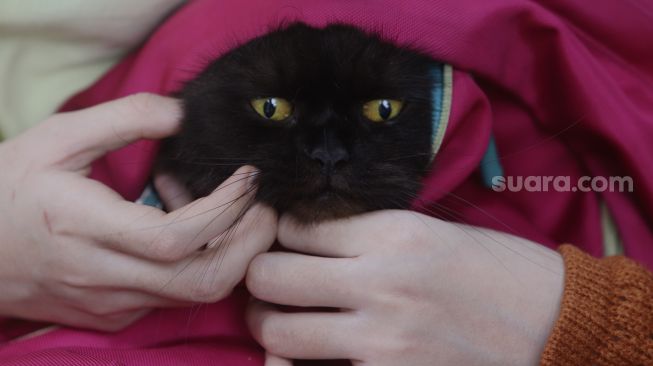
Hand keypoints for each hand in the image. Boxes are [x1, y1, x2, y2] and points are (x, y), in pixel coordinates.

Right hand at [0, 94, 276, 330]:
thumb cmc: (8, 189)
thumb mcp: (56, 138)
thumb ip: (123, 119)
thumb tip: (181, 114)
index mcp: (84, 228)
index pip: (178, 239)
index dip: (226, 210)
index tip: (247, 179)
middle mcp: (103, 277)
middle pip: (204, 281)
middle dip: (251, 244)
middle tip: (262, 204)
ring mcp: (110, 304)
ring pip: (195, 292)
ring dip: (228, 251)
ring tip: (222, 209)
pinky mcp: (113, 316)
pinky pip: (174, 295)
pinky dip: (199, 263)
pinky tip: (188, 231)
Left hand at [246, 210, 563, 364]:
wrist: (555, 325)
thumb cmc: (496, 272)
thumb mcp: (435, 233)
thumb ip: (370, 233)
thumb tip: (312, 235)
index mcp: (394, 232)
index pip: (297, 227)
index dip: (281, 233)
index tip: (286, 241)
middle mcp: (382, 281)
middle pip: (271, 276)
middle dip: (260, 278)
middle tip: (269, 282)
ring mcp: (383, 338)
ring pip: (278, 332)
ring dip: (270, 324)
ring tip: (283, 320)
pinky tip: (312, 358)